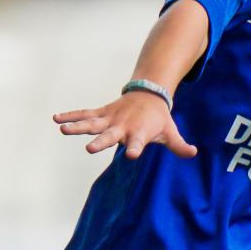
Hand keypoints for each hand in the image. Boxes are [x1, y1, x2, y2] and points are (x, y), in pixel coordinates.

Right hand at [53, 91, 196, 159]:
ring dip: (77, 126)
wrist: (149, 94)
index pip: (138, 143)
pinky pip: (84, 114)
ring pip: (92, 123)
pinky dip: (71, 116)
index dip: (135, 149)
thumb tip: (194, 153)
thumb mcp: (170, 132)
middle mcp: (123, 126)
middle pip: (110, 135)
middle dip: (101, 141)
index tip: (131, 155)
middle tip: (90, 149)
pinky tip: (56, 120)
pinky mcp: (102, 113)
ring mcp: (111, 118)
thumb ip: (179, 145)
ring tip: (62, 130)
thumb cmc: (159, 119)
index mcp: (139, 133)